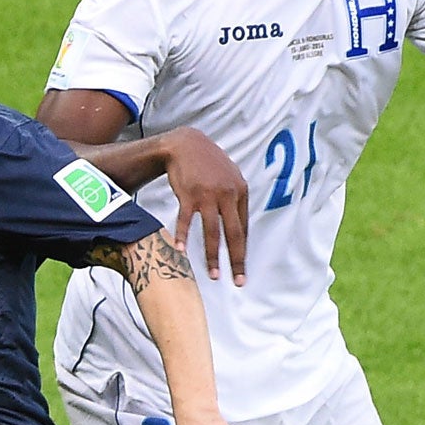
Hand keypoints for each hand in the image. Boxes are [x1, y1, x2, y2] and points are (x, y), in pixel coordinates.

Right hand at [161, 128, 249, 285]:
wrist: (186, 144)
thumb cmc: (208, 164)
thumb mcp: (230, 177)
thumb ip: (235, 200)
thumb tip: (240, 228)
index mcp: (241, 191)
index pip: (243, 228)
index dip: (242, 250)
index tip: (241, 269)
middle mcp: (227, 194)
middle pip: (234, 234)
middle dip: (236, 260)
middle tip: (238, 281)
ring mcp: (208, 194)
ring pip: (212, 231)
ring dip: (212, 256)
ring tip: (214, 275)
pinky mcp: (189, 194)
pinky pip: (186, 220)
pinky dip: (182, 235)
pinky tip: (180, 250)